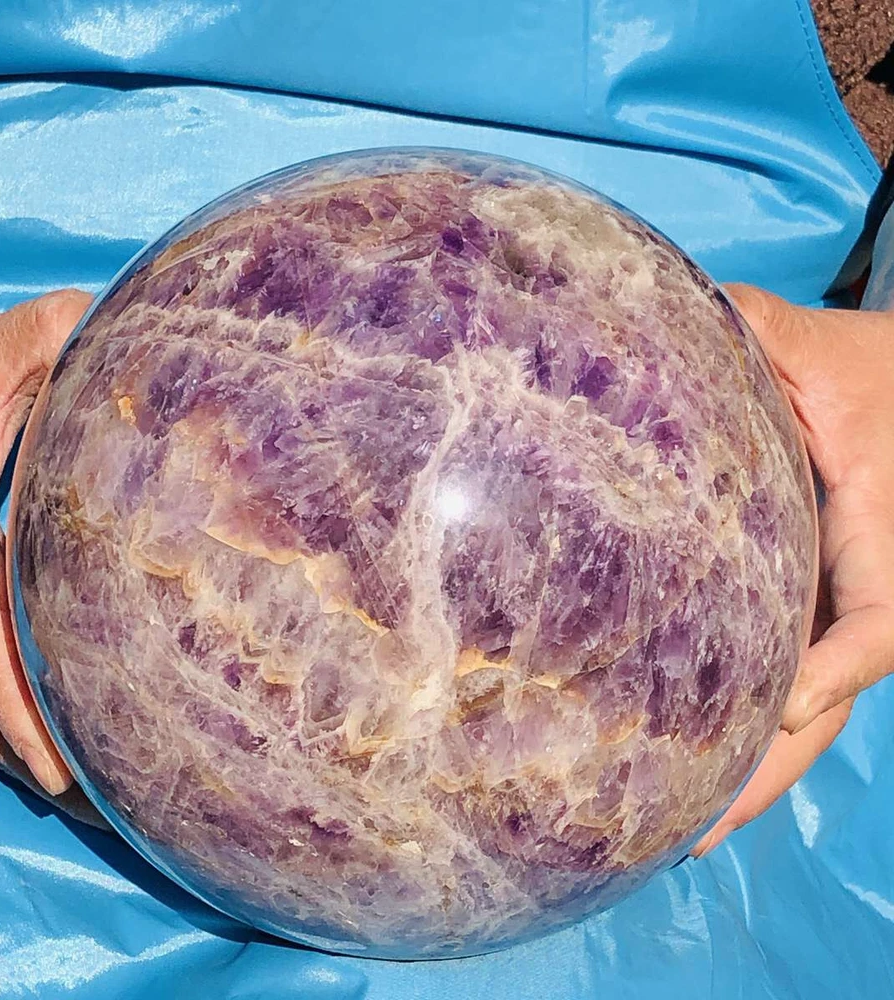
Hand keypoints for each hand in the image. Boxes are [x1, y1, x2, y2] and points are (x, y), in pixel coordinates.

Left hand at [693, 284, 893, 855]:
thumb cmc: (875, 375)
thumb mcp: (820, 348)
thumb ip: (764, 331)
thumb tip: (696, 314)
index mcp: (876, 535)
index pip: (870, 621)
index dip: (831, 668)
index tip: (779, 713)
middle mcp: (863, 591)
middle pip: (828, 699)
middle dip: (772, 769)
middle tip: (698, 834)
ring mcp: (836, 609)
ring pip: (808, 707)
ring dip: (756, 771)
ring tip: (687, 831)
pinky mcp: (812, 610)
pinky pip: (788, 678)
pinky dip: (753, 729)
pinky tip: (699, 765)